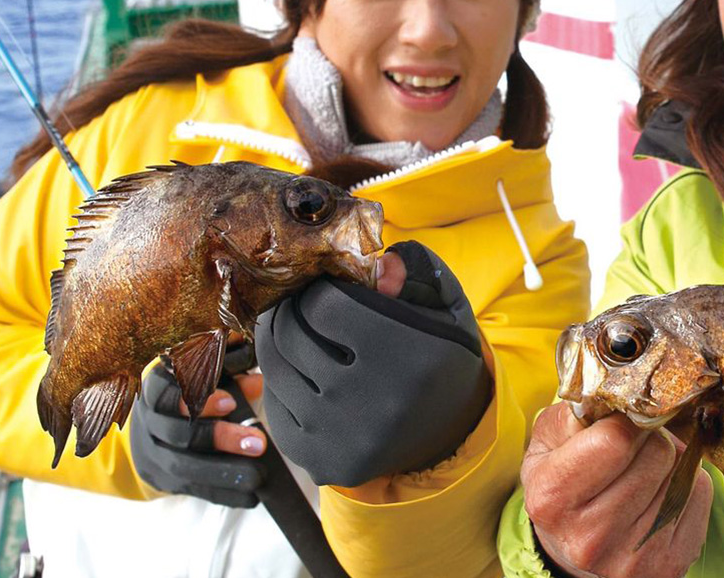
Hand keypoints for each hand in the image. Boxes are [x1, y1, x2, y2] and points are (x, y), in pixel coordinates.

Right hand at [130, 342, 267, 507]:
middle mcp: (149, 422)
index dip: (197, 400)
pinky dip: (222, 494)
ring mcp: (153, 454)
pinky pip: (192, 489)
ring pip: (182, 466)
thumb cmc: (184, 399)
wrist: (145, 434)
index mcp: (155, 390)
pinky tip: (250, 496)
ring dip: (223, 471)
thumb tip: (259, 383)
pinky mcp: (163, 479)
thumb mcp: (199, 383)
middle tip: (258, 443)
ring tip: (257, 475)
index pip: (167, 393)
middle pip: (179, 433)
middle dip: (220, 438)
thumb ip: (228, 380)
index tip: (230, 403)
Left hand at [255, 241, 491, 487]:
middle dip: (291, 310)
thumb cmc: (439, 355)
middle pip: (292, 335)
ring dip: (279, 342)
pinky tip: (303, 372)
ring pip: (275, 369)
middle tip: (299, 303)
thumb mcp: (443, 308)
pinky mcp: (323, 462)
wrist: (448, 431)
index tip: (326, 288)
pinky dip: (282, 383)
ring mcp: (345, 438)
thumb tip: (381, 260)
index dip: (320, 290)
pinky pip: (274, 406)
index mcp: (411, 356)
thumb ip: (414, 274)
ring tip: (295, 330)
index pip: (324, 305)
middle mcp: (375, 402)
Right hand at [522, 402, 712, 577]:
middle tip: (633, 448)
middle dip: (650, 440)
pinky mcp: (667, 566)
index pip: (616, 439)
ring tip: (643, 470)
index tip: (623, 420)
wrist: (572, 543)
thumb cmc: (563, 481)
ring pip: (681, 474)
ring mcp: (630, 558)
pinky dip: (687, 485)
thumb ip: (577, 411)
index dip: (626, 420)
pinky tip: (660, 492)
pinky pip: (700, 497)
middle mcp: (588, 537)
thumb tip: (621, 388)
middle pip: (657, 455)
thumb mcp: (549, 442)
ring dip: (669, 462)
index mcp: (552, 498)